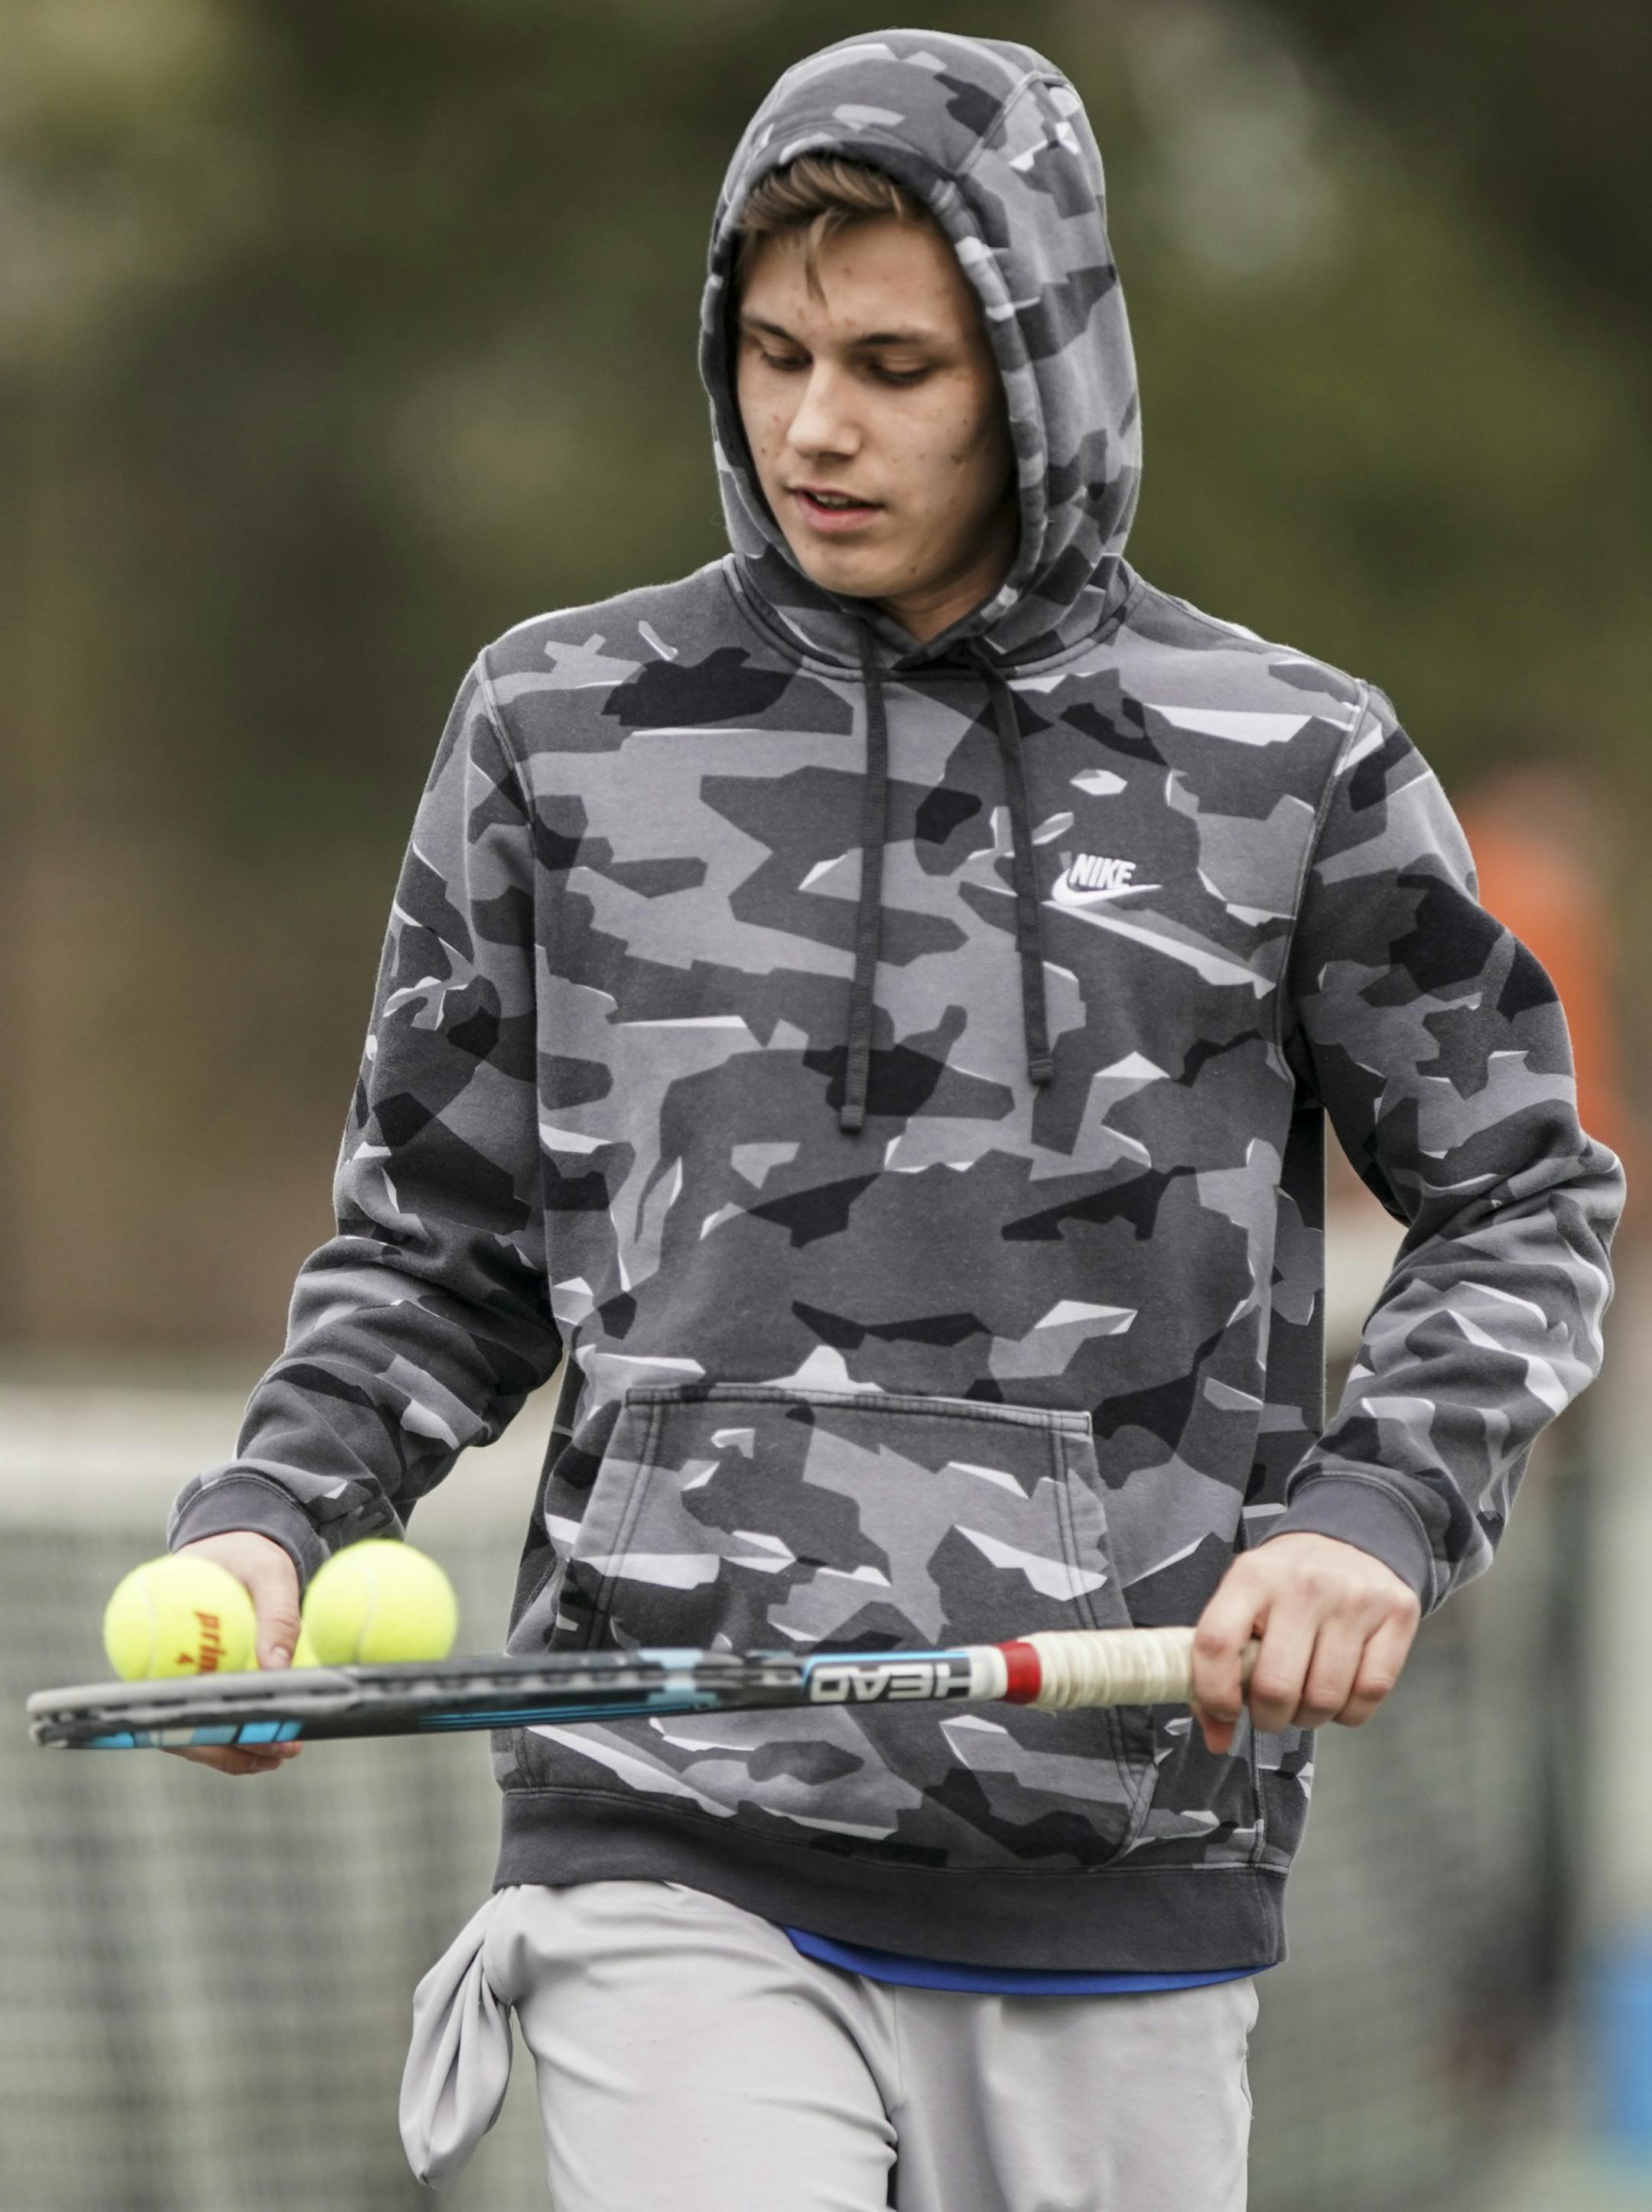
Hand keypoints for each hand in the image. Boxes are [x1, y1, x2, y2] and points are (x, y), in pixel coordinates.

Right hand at [163, 1531, 306, 1776]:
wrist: (237, 1545)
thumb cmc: (247, 1553)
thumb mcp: (267, 1571)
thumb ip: (276, 1613)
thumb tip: (278, 1669)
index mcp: (159, 1634)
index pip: (171, 1692)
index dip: (203, 1722)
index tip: (245, 1732)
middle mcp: (160, 1666)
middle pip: (182, 1723)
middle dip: (228, 1747)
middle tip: (278, 1752)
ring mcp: (179, 1681)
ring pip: (198, 1730)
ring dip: (238, 1749)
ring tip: (285, 1753)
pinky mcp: (202, 1687)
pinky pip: (216, 1718)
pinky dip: (243, 1735)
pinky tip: (277, 1744)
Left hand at [1190, 1532, 1420, 1755]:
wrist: (1349, 1539)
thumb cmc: (1283, 1586)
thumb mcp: (1241, 1602)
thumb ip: (1218, 1667)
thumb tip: (1218, 1740)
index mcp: (1252, 1577)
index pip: (1217, 1643)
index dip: (1214, 1693)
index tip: (1225, 1710)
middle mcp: (1304, 1584)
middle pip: (1275, 1687)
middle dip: (1269, 1717)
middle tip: (1272, 1710)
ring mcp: (1354, 1598)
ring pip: (1324, 1699)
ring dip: (1309, 1717)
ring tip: (1304, 1698)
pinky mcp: (1397, 1614)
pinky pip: (1370, 1695)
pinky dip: (1349, 1712)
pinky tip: (1340, 1692)